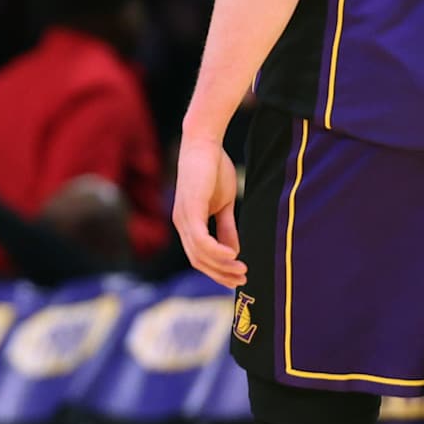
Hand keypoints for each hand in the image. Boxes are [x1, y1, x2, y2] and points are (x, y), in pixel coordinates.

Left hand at [172, 132, 243, 286]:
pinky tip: (233, 255)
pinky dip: (216, 251)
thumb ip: (226, 227)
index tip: (237, 279)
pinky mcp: (190, 208)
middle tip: (242, 280)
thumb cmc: (214, 169)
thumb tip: (234, 252)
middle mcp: (181, 223)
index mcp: (187, 223)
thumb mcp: (224, 204)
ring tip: (242, 269)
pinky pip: (200, 239)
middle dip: (221, 274)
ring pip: (200, 253)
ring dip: (222, 266)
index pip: (198, 257)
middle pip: (198, 260)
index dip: (217, 271)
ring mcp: (183, 216)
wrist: (206, 143)